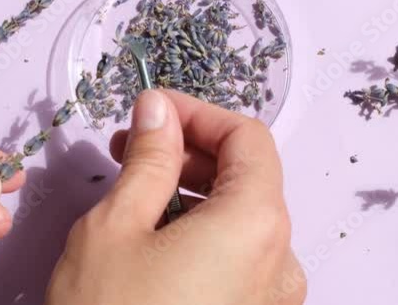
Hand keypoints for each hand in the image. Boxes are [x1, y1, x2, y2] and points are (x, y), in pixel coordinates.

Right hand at [46, 89, 305, 304]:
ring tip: (135, 196)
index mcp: (257, 224)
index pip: (248, 137)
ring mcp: (273, 300)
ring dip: (194, 194)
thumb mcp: (116, 227)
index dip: (198, 114)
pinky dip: (204, 236)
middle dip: (191, 153)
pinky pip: (240, 261)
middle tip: (132, 148)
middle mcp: (280, 261)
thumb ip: (148, 158)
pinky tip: (155, 242)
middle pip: (250, 178)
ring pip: (243, 221)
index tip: (151, 111)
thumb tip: (159, 112)